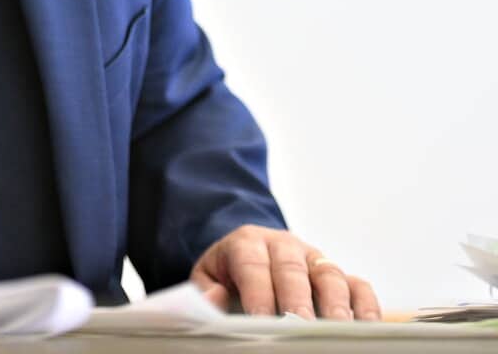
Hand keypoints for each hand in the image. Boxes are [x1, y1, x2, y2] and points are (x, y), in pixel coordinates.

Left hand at [190, 225, 379, 319]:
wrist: (246, 255)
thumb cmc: (227, 274)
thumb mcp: (206, 278)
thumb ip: (206, 291)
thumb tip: (217, 299)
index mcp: (247, 242)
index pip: (253, 265)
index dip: (258, 292)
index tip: (262, 319)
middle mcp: (284, 246)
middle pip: (292, 269)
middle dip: (297, 299)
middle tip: (300, 326)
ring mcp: (313, 259)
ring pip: (329, 274)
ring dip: (335, 303)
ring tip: (337, 329)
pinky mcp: (336, 274)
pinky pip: (357, 284)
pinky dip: (366, 304)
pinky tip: (367, 327)